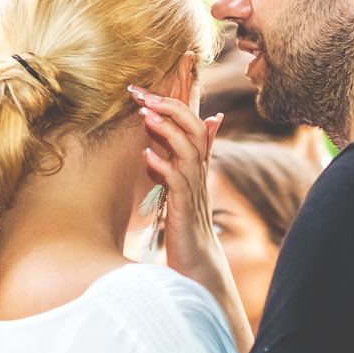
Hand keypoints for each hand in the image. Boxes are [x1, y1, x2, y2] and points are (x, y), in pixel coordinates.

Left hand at [130, 86, 222, 274]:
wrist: (198, 261)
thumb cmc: (189, 222)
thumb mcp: (188, 183)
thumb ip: (194, 154)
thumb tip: (210, 122)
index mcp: (198, 163)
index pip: (193, 122)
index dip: (173, 103)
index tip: (145, 91)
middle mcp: (198, 171)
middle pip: (194, 128)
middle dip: (170, 107)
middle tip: (144, 94)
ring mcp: (193, 188)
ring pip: (189, 150)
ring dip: (167, 130)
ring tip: (145, 115)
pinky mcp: (184, 207)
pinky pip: (178, 182)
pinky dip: (164, 166)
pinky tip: (147, 156)